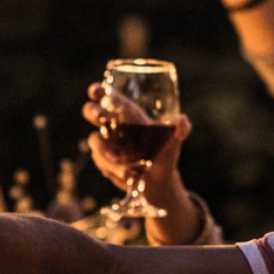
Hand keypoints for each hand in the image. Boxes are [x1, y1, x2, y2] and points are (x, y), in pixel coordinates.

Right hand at [82, 82, 191, 203]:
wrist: (157, 182)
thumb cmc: (165, 157)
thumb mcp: (174, 143)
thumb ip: (181, 131)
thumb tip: (182, 119)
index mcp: (130, 116)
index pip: (110, 97)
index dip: (99, 90)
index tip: (96, 90)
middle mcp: (115, 127)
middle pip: (92, 111)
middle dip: (92, 111)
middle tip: (100, 116)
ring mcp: (106, 144)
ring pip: (96, 142)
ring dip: (108, 155)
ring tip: (128, 169)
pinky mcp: (103, 160)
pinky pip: (101, 161)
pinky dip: (114, 169)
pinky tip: (129, 175)